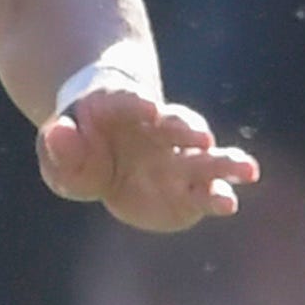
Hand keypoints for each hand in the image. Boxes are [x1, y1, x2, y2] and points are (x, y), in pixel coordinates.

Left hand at [38, 86, 256, 230]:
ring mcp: (178, 158)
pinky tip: (228, 203)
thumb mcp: (57, 148)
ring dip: (225, 162)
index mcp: (120, 110)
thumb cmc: (78, 147)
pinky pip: (206, 191)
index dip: (137, 104)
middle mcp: (158, 131)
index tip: (149, 109)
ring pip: (206, 157)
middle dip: (189, 130)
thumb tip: (58, 132)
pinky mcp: (189, 188)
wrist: (101, 153)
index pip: (129, 101)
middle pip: (179, 126)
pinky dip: (217, 196)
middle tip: (199, 138)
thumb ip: (59, 145)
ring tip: (246, 169)